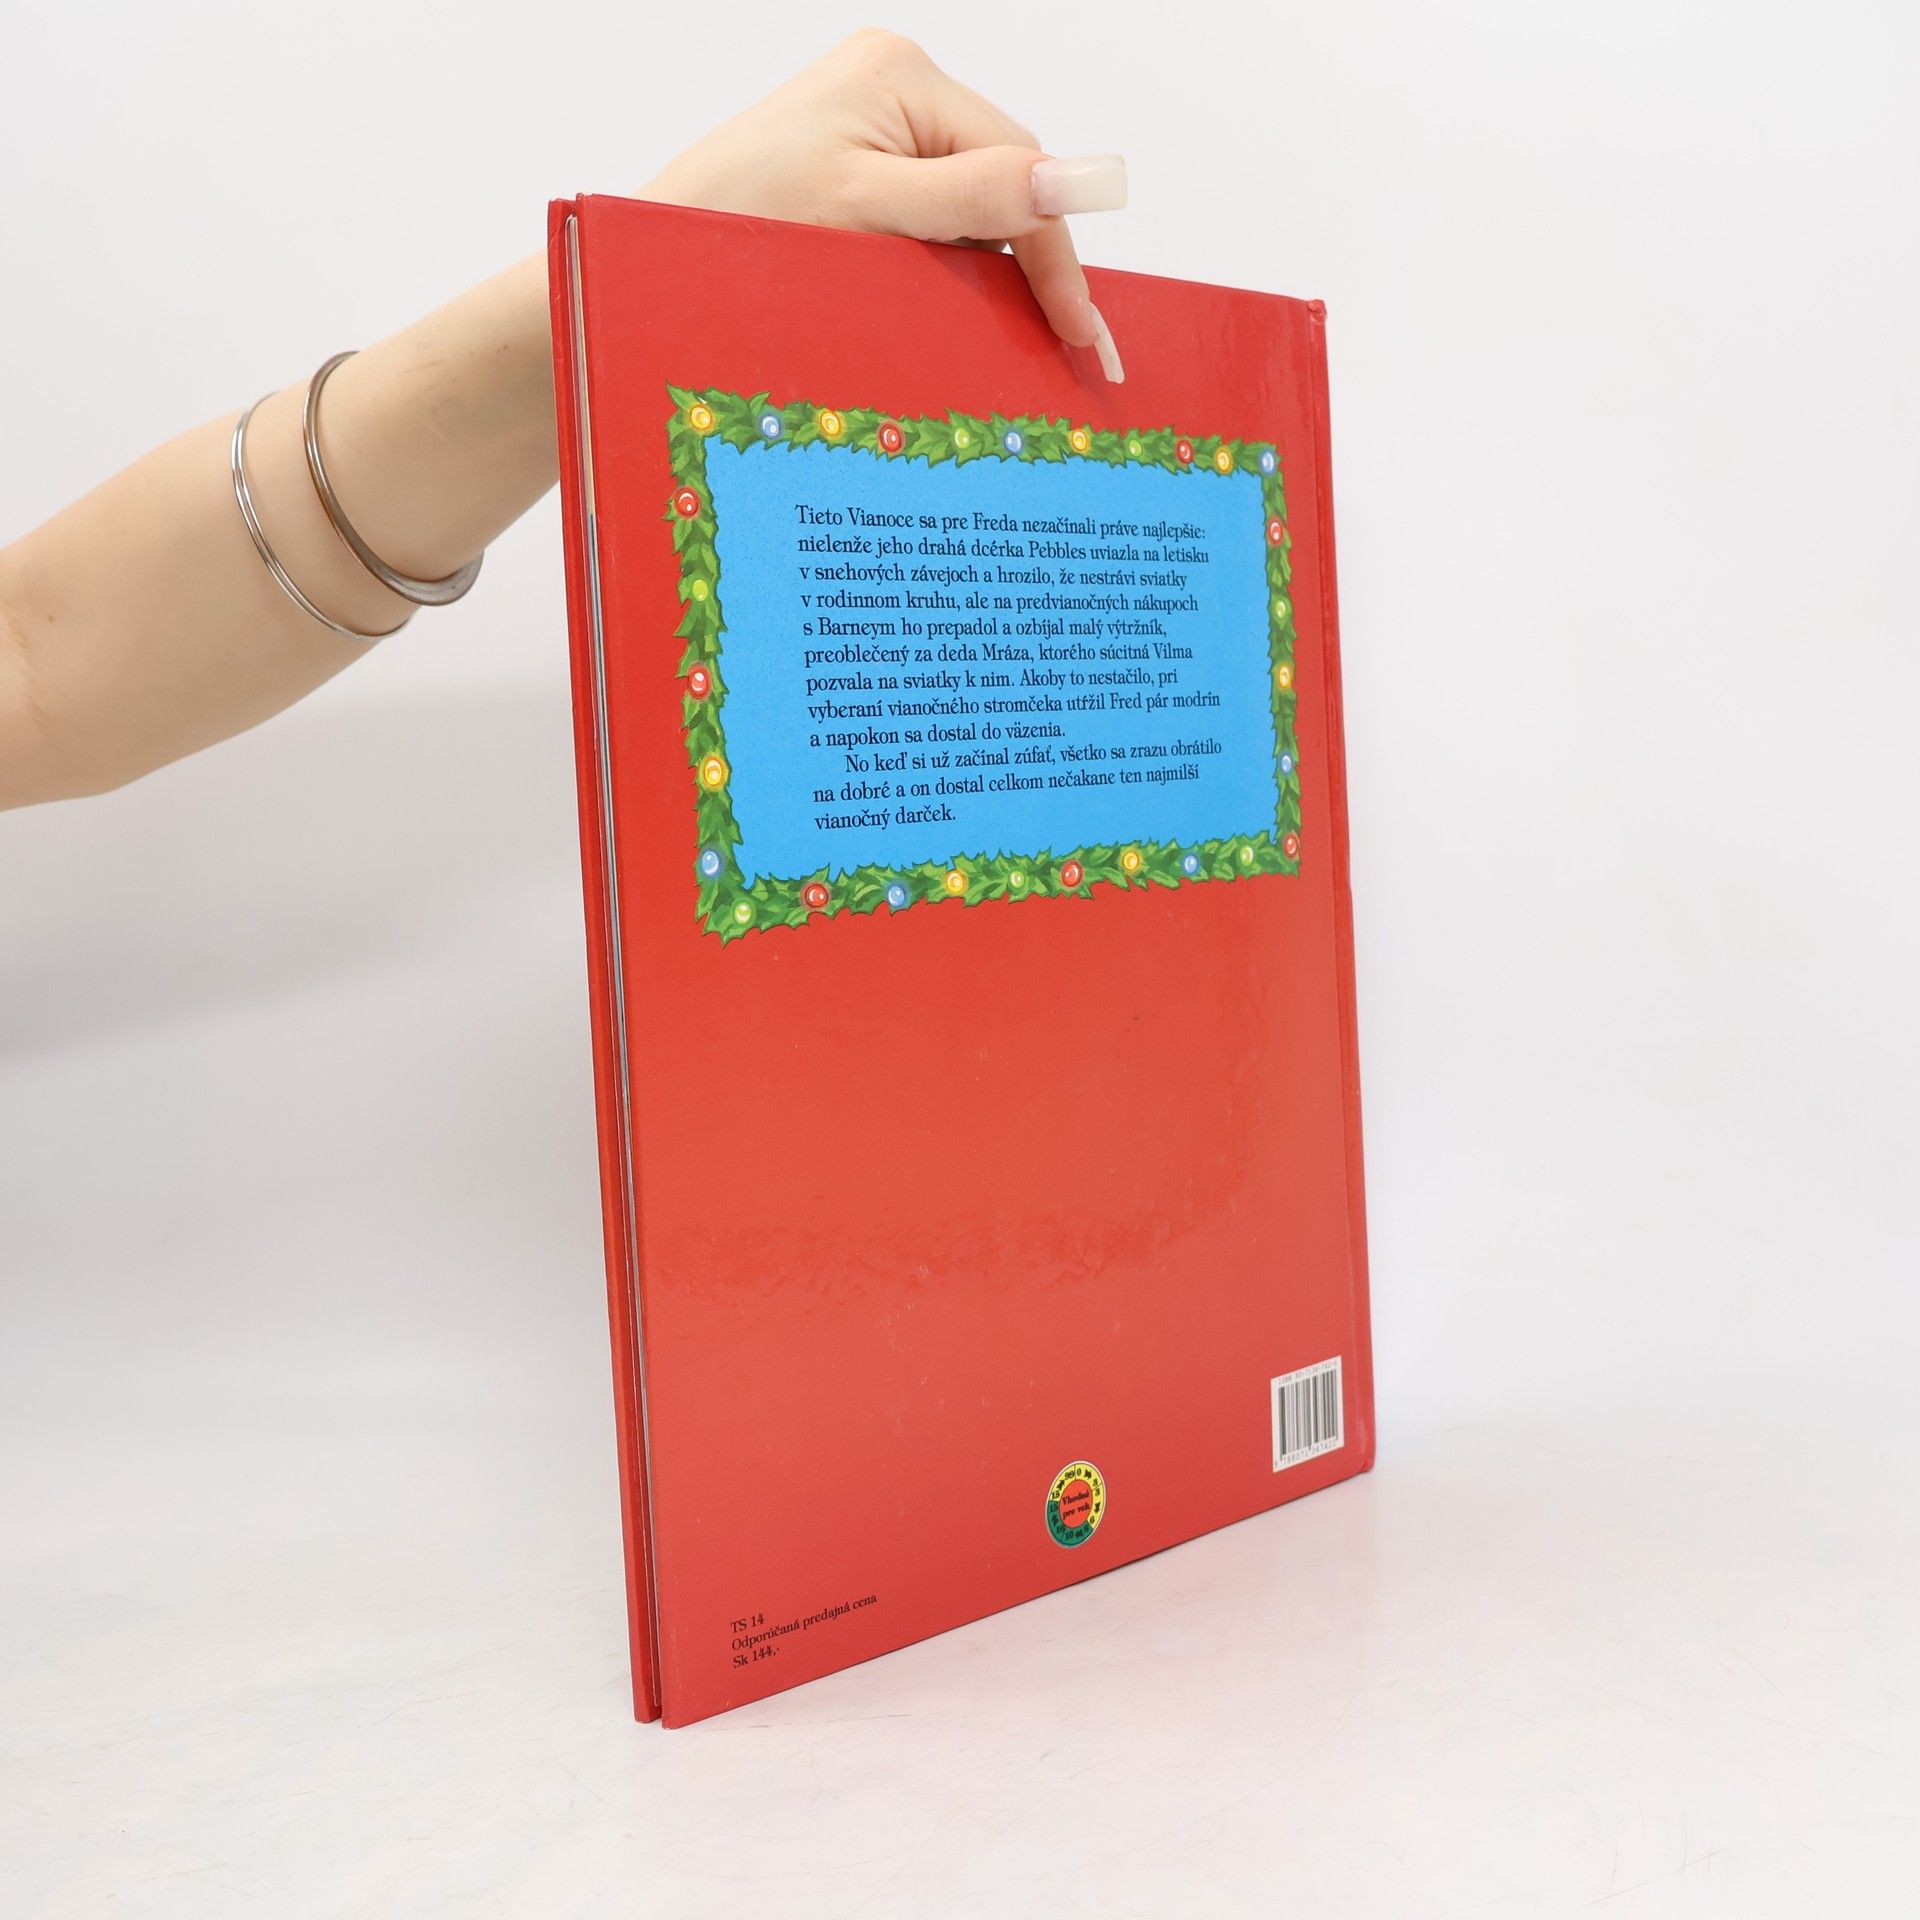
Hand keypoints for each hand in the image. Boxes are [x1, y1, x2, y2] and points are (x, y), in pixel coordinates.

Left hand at [642, 30, 1127, 380]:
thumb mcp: (867, 213)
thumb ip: (973, 197)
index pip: (1020, 165)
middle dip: (1025, 270)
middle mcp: (895, 90)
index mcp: (902, 75)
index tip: (1084, 334)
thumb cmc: (736, 226)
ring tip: (999, 349)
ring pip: (970, 215)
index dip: (1055, 254)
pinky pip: (932, 228)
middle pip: (1002, 186)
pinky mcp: (858, 176)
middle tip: (1061, 355)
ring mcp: (875, 131)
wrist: (650, 264)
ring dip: (984, 281)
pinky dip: (944, 278)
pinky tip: (943, 322)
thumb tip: (1073, 183)